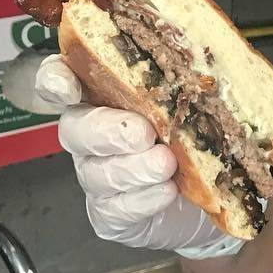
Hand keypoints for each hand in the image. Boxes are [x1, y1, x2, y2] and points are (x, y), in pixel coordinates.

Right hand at [34, 56, 244, 259]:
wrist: (219, 194)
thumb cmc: (204, 135)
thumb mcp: (204, 101)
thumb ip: (195, 79)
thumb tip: (212, 58)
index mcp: (106, 94)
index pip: (62, 79)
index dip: (54, 80)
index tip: (67, 85)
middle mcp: (94, 133)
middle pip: (75, 128)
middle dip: (107, 131)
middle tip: (144, 133)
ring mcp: (98, 175)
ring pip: (96, 172)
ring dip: (132, 168)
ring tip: (166, 164)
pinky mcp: (110, 213)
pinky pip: (114, 208)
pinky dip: (142, 200)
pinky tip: (166, 192)